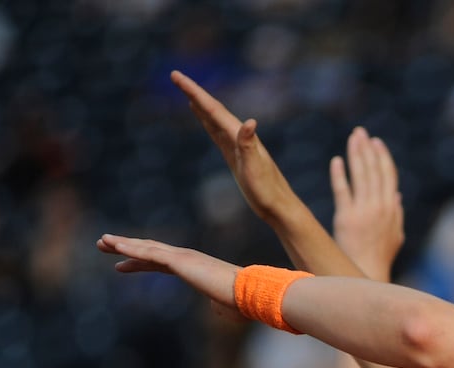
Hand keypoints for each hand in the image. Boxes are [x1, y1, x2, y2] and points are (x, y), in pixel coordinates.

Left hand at [97, 233, 241, 319]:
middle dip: (125, 247)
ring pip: (145, 248)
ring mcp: (182, 257)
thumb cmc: (241, 301)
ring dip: (121, 244)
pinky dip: (131, 249)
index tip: (120, 265)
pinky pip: (149, 253)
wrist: (250, 293)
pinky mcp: (179, 261)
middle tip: (103, 244)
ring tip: (101, 242)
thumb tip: (218, 310)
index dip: (138, 262)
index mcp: (193, 267)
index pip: (160, 262)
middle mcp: (186, 257)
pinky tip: (115, 246)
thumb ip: (217, 305)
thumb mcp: (224, 305)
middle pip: (148, 250)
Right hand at [171, 69, 301, 224]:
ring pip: (214, 118)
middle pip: (212, 108)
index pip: (213, 109)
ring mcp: (236, 145)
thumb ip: (249, 145)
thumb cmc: (266, 190)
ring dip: (200, 104)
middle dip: (193, 92)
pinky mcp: (235, 155)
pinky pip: (217, 132)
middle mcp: (239, 136)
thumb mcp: (255, 168)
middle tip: (175, 76)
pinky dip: (208, 121)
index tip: (176, 76)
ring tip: (186, 91)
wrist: (278, 206)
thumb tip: (250, 122)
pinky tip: (204, 118)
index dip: (194, 92)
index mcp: (240, 135)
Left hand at [331, 127, 403, 282]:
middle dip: (367, 149)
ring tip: (352, 139)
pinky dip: (340, 175)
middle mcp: (380, 206)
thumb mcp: (395, 236)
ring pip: (361, 176)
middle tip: (360, 132)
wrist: (366, 273)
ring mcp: (364, 211)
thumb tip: (397, 196)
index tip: (376, 142)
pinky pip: (342, 191)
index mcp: (392, 208)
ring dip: (356, 155)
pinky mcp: (347, 217)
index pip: (388, 175)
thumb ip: (396, 214)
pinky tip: (337, 161)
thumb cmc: (380, 258)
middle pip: (374, 170)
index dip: (382, 157)